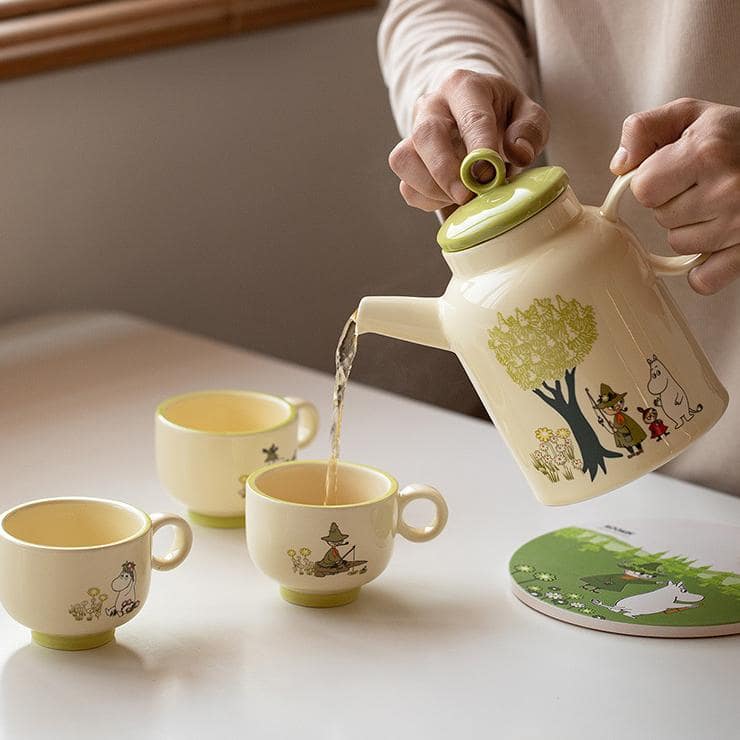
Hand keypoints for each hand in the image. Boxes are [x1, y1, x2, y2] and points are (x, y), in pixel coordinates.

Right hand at [388, 70, 549, 211]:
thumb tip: (518, 153)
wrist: (476, 123)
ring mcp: (413, 133)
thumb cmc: (503, 118)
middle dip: (446, 171)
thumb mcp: (528, 115)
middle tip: (468, 196)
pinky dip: (429, 201)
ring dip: (434, 189)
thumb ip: (531, 130)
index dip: (479, 147)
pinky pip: (407, 187)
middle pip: (426, 135)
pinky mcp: (406, 162)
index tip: (489, 173)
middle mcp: (431, 105)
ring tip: (463, 197)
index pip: (471, 116)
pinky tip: (450, 198)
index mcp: (464, 86)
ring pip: (406, 161)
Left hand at [611, 98, 739, 294]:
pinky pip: (704, 279)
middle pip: (661, 217)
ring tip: (715, 204)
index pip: (644, 189)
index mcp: (707, 153)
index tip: (672, 170)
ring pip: (679, 244)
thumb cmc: (736, 135)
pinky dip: (704, 269)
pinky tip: (714, 243)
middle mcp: (728, 189)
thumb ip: (645, 129)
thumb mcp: (691, 115)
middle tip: (701, 185)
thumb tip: (619, 166)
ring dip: (689, 228)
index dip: (651, 180)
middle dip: (672, 202)